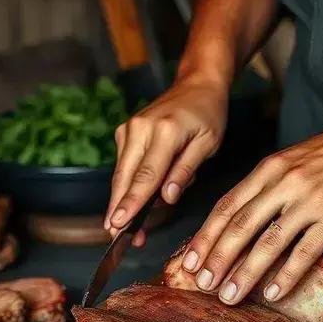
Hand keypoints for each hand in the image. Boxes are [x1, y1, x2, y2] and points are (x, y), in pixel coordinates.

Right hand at [106, 77, 228, 245]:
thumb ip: (185, 171)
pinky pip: (123, 166)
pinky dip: (126, 186)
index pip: (146, 176)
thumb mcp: (207, 144)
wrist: (196, 85)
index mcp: (166, 132)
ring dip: (121, 201)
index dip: (132, 203)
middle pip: (125, 177)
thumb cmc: (208, 115)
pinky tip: (132, 204)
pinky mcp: (124, 132)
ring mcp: (129, 129)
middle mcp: (141, 129)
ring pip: (120, 174)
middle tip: (114, 236)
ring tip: (123, 227)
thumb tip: (166, 197)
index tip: (119, 223)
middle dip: (118, 209)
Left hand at [174, 115, 322, 303]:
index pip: (227, 206)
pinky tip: (273, 293)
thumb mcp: (295, 159)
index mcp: (269, 169)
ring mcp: (310, 200)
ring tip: (229, 296)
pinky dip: (286, 275)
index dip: (205, 236)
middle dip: (216, 259)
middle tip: (201, 284)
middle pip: (240, 226)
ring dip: (245, 273)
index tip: (189, 261)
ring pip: (267, 242)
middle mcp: (284, 183)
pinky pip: (304, 251)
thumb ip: (268, 184)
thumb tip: (241, 217)